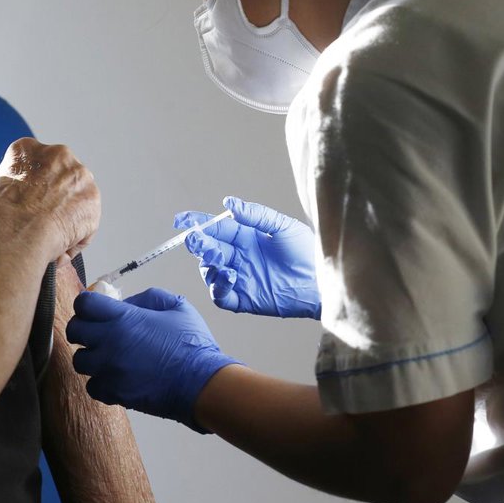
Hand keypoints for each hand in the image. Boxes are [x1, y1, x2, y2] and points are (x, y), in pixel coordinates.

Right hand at [0, 138, 99, 261]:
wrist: (15, 233)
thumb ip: (15, 185)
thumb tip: (22, 203)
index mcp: (27, 149)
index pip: (37, 164)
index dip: (34, 186)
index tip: (29, 202)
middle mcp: (58, 154)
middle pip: (62, 176)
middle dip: (56, 195)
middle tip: (42, 220)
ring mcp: (79, 176)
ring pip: (77, 198)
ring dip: (68, 215)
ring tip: (49, 235)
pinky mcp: (92, 199)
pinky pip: (86, 222)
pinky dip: (75, 237)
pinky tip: (59, 244)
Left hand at [66, 288, 240, 431]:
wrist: (201, 384)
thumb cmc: (193, 344)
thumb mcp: (177, 306)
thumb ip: (148, 298)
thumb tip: (127, 304)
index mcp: (124, 318)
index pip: (84, 304)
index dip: (87, 304)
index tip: (95, 309)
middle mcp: (110, 343)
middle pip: (74, 331)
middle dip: (83, 328)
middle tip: (96, 331)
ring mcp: (109, 370)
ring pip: (79, 361)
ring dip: (90, 356)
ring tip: (106, 356)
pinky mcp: (114, 393)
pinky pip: (92, 386)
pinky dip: (100, 382)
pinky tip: (115, 377)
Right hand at [175, 196, 320, 318]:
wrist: (322, 282)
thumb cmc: (308, 252)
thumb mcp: (283, 227)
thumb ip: (255, 215)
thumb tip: (228, 203)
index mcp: (246, 236)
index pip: (215, 228)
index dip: (196, 223)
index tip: (181, 220)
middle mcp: (239, 256)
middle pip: (208, 249)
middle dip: (198, 243)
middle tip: (195, 239)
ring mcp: (240, 278)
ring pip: (209, 271)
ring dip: (208, 264)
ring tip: (220, 259)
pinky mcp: (244, 299)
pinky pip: (220, 295)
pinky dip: (218, 286)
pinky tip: (230, 276)